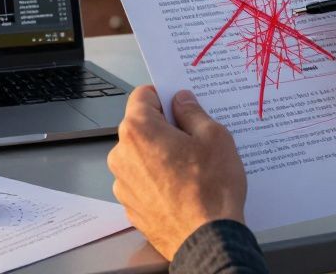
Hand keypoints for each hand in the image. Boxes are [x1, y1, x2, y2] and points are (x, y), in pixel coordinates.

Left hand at [107, 86, 247, 259]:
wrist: (207, 239)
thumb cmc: (211, 190)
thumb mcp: (214, 137)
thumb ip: (193, 112)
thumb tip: (182, 101)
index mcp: (138, 131)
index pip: (142, 95)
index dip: (164, 96)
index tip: (181, 105)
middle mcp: (122, 155)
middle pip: (141, 126)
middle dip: (165, 128)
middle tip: (194, 139)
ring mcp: (123, 183)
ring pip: (141, 155)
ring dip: (160, 155)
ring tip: (191, 168)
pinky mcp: (130, 205)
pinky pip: (143, 180)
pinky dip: (158, 179)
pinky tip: (182, 187)